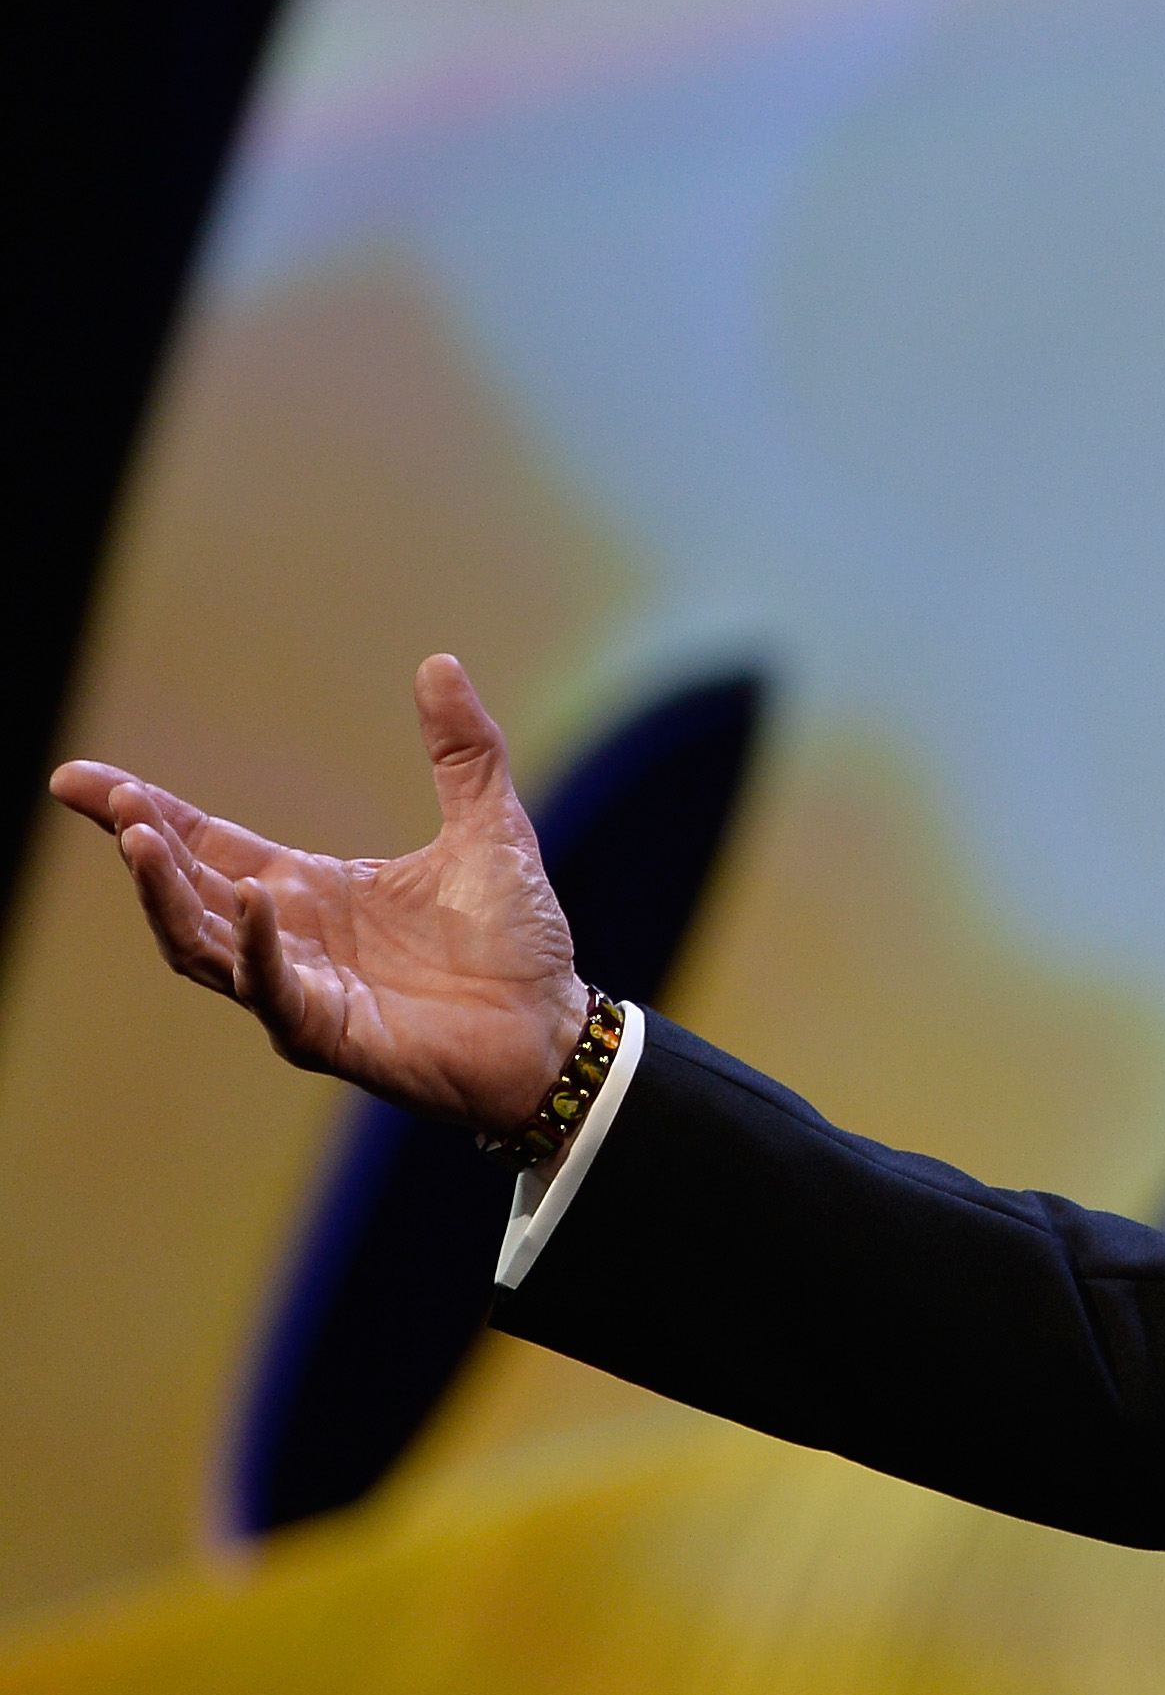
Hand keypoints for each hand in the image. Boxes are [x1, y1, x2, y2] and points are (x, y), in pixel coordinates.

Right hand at [48, 654, 588, 1138]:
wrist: (555, 1029)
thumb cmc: (516, 939)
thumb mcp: (488, 826)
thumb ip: (462, 751)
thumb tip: (439, 661)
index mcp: (310, 889)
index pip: (207, 844)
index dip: (145, 812)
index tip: (79, 780)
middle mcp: (289, 938)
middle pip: (187, 889)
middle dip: (142, 844)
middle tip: (107, 799)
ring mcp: (299, 989)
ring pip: (202, 944)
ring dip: (167, 894)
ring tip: (139, 838)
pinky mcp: (326, 1032)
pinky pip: (271, 989)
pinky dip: (253, 946)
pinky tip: (248, 898)